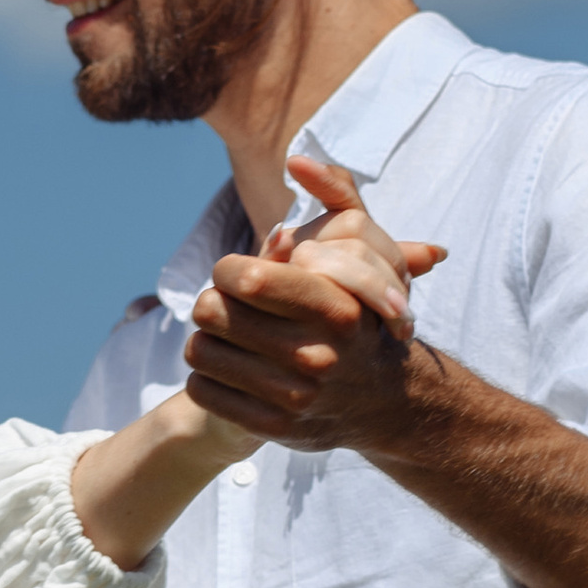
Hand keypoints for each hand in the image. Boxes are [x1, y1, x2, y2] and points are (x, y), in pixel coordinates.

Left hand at [184, 151, 449, 456]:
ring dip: (205, 341)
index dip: (227, 270)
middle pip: (212, 312)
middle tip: (225, 307)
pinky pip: (202, 391)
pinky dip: (207, 378)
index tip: (236, 275)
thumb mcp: (362, 253)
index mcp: (334, 306)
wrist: (387, 402)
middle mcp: (316, 354)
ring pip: (199, 351)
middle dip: (213, 304)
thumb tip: (299, 159)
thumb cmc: (361, 315)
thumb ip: (334, 201)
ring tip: (225, 338)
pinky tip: (227, 371)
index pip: (243, 278)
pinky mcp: (272, 428)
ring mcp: (294, 397)